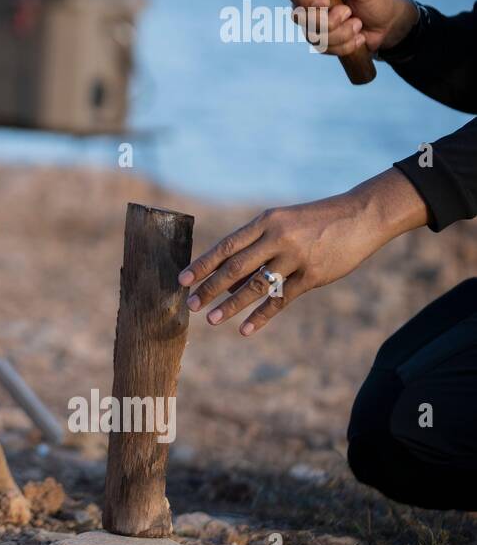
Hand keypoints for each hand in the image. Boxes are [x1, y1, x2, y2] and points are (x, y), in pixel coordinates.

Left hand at [177, 169, 427, 335]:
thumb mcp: (282, 223)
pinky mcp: (313, 276)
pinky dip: (261, 316)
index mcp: (265, 222)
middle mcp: (278, 238)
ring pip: (256, 286)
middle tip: (190, 304)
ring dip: (231, 305)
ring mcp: (296, 258)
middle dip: (210, 287)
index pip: (226, 246)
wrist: (361, 215)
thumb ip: (256, 247)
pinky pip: (281, 300)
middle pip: (235, 267)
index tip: (183, 279)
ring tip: (211, 320)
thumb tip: (227, 280)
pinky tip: (245, 329)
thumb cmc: (315, 220)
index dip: (203, 264)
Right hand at [281, 0, 417, 57]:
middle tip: (349, 12)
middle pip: (299, 17)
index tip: (324, 1)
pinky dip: (345, 45)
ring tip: (358, 25)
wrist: (389, 26)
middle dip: (329, 21)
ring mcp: (313, 24)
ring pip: (314, 36)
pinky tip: (358, 37)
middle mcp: (308, 4)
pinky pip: (324, 48)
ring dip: (342, 33)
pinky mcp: (321, 41)